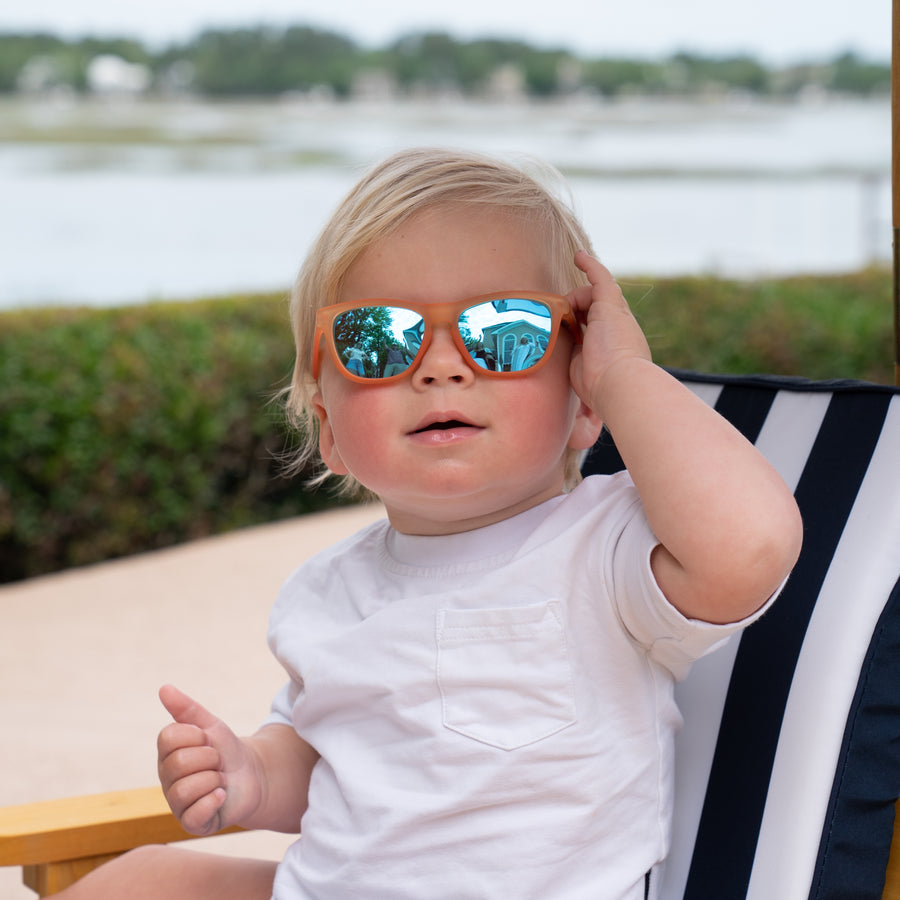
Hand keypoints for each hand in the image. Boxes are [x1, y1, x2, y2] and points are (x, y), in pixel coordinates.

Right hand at [157, 684, 261, 835]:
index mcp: (167, 754)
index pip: (168, 738)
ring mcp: (177, 803)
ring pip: (184, 790)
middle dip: (209, 758)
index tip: (208, 740)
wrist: (253, 775)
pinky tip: (222, 795)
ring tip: (219, 779)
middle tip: (217, 762)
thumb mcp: (211, 725)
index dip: (196, 736)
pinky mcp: (192, 823)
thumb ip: (187, 708)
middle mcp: (167, 780)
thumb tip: (164, 688)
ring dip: (213, 780)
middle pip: (178, 764)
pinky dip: (214, 801)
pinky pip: (194, 815)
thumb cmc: (227, 749)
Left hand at [567, 251, 651, 414]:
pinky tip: (578, 256)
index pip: (599, 326)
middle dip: (576, 311)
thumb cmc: (601, 387)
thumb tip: (572, 381)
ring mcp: (617, 314)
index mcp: (617, 345)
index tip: (570, 329)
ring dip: (573, 301)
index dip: (582, 323)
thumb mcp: (585, 372)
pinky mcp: (610, 304)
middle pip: (596, 308)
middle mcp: (621, 327)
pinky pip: (600, 277)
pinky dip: (590, 265)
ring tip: (559, 312)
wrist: (619, 384)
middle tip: (558, 323)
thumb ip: (577, 363)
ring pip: (594, 295)